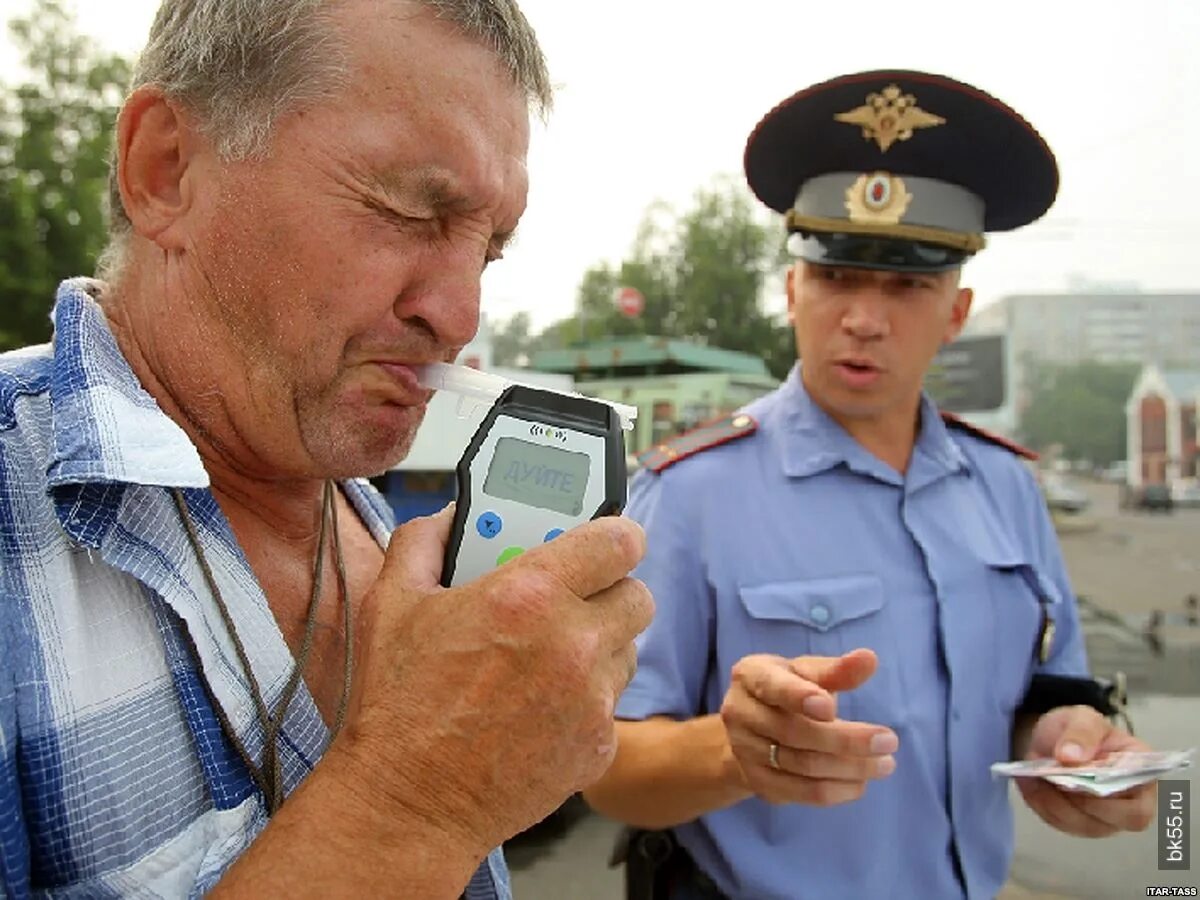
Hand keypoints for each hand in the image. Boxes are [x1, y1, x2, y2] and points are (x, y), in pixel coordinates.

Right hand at [335, 506, 652, 854]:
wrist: (409, 802)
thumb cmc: (399, 705)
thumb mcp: (391, 603)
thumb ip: (423, 541)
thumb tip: (451, 516)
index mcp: (528, 595)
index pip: (620, 541)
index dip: (616, 535)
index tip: (606, 542)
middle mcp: (572, 643)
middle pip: (637, 595)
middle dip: (608, 592)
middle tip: (571, 600)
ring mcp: (591, 699)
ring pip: (628, 650)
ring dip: (599, 646)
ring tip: (548, 657)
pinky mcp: (598, 745)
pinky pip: (611, 704)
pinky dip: (586, 702)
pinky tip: (540, 708)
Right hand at [719, 649, 897, 805]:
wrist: (751, 728)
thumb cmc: (787, 688)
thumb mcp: (805, 672)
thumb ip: (836, 670)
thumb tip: (869, 659)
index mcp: (750, 675)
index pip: (773, 687)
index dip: (799, 697)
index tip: (832, 708)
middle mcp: (739, 713)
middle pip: (794, 732)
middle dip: (846, 739)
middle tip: (889, 741)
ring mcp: (745, 750)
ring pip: (802, 765)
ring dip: (849, 768)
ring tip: (885, 763)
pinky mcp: (758, 782)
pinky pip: (801, 792)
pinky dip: (837, 791)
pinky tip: (862, 782)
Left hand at [1015, 705, 1156, 836]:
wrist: (1051, 740)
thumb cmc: (1077, 729)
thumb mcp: (1081, 717)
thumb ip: (1081, 733)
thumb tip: (1071, 757)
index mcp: (1141, 771)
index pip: (1143, 799)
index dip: (1117, 794)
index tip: (1086, 773)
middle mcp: (1132, 801)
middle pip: (1121, 820)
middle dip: (1086, 801)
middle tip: (1058, 779)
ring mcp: (1107, 818)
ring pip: (1088, 826)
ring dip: (1059, 803)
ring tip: (1040, 777)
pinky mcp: (1080, 824)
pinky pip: (1062, 823)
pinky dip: (1044, 804)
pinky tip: (1034, 783)